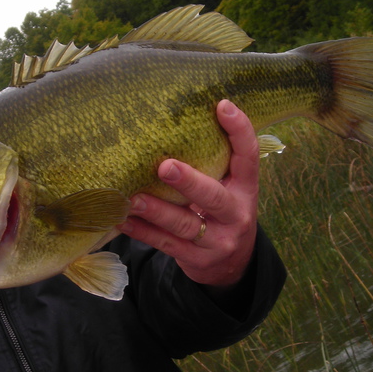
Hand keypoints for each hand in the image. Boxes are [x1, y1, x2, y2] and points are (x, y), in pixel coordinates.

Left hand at [118, 100, 258, 292]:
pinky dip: (142, 232)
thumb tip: (168, 124)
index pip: (249, 156)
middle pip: (214, 197)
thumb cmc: (222, 212)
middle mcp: (236, 214)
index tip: (222, 105)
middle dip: (189, 182)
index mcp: (246, 189)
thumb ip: (211, 164)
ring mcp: (218, 241)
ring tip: (133, 199)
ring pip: (185, 225)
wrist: (232, 266)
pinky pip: (166, 244)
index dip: (240, 131)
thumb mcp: (229, 188)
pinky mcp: (196, 259)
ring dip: (157, 211)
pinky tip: (123, 220)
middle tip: (165, 166)